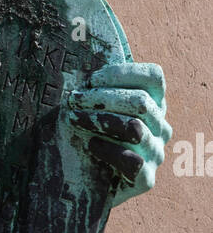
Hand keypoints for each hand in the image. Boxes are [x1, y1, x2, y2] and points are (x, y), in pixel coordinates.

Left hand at [66, 62, 170, 205]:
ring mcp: (155, 153)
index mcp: (152, 104)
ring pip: (134, 127)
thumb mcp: (85, 107)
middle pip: (141, 101)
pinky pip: (132, 159)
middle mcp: (160, 127)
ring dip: (99, 120)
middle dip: (101, 98)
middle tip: (72, 100)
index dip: (122, 73)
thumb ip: (93, 85)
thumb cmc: (77, 137)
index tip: (90, 80)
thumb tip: (80, 47)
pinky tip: (91, 145)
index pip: (154, 77)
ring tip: (73, 119)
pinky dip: (108, 149)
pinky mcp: (146, 179)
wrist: (72, 184)